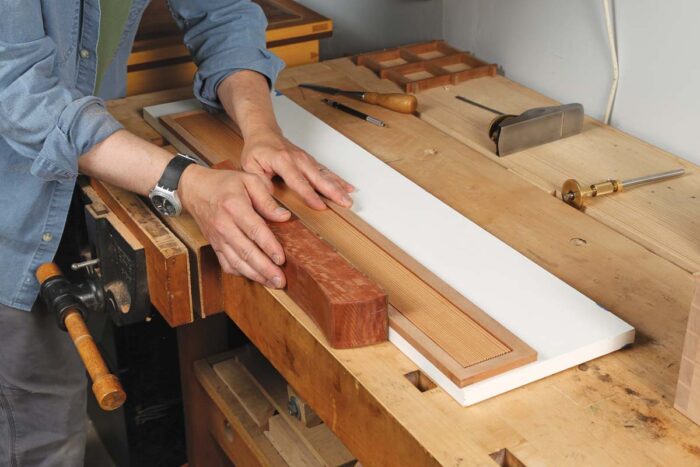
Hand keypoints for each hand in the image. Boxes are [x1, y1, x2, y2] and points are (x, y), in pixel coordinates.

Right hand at [179, 164, 290, 286]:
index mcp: (234, 206)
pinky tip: (255, 277)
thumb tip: (284, 217)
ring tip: (273, 284)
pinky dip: (241, 273)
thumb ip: (267, 199)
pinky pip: (227, 264)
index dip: (269, 246)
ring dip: (255, 275)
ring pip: (237, 262)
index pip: (254, 230)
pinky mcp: (215, 245)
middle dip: (265, 269)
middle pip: (246, 252)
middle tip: (281, 281)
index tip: (281, 259)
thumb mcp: (248, 180)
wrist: (194, 189)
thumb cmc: (224, 183)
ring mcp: (218, 238)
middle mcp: (224, 225)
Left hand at [240, 130, 354, 209]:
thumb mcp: (250, 169)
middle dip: (333, 191)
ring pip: (325, 174)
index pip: (297, 181)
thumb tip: (272, 204)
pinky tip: (348, 187)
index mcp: (282, 160)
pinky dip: (338, 180)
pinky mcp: (311, 162)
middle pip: (318, 177)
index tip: (320, 205)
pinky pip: (326, 171)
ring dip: (339, 186)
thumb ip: (260, 187)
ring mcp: (306, 159)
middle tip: (344, 203)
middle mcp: (298, 159)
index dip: (309, 194)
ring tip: (349, 198)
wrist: (264, 133)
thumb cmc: (257, 151)